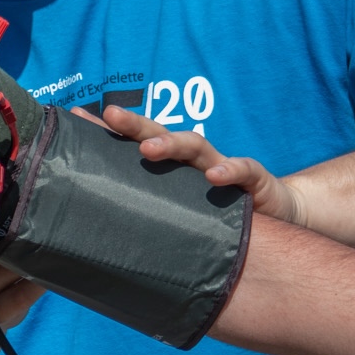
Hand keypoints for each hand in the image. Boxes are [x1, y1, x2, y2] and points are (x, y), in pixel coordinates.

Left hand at [87, 105, 306, 223]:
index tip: (78, 118)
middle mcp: (193, 163)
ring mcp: (222, 168)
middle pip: (161, 136)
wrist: (276, 221)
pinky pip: (243, 171)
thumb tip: (97, 237)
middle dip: (135, 125)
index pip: (136, 144)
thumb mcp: (179, 218)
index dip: (110, 132)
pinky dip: (229, 169)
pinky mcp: (253, 182)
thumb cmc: (216, 221)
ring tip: (148, 150)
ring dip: (172, 145)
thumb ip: (148, 219)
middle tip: (111, 116)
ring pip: (196, 146)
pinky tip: (214, 177)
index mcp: (171, 171)